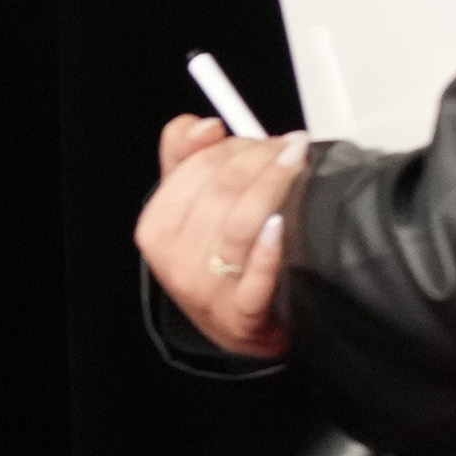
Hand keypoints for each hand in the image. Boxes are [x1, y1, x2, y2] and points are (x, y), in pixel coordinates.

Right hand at [135, 116, 306, 358]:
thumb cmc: (215, 262)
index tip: (264, 138)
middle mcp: (172, 259)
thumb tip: (203, 125)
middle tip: (290, 148)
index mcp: (155, 228)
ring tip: (300, 166)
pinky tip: (283, 225)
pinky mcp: (240, 316)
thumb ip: (184, 158)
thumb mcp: (189, 209)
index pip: (192, 169)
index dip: (232, 146)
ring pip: (238, 225)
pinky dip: (269, 248)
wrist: (238, 330)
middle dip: (259, 160)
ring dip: (273, 187)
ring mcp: (205, 289)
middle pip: (217, 192)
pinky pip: (255, 274)